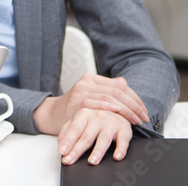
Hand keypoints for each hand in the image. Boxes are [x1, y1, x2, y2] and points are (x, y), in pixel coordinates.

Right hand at [33, 74, 148, 134]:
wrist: (53, 114)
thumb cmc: (75, 108)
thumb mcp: (91, 95)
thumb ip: (106, 90)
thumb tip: (125, 84)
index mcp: (92, 78)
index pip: (120, 85)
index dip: (135, 98)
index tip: (144, 110)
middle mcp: (87, 82)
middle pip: (118, 90)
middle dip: (135, 105)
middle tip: (144, 117)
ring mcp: (82, 91)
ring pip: (111, 97)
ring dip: (127, 110)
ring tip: (136, 120)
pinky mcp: (77, 101)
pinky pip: (97, 102)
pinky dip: (109, 106)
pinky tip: (118, 111)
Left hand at [57, 109, 132, 164]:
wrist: (117, 109)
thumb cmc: (95, 119)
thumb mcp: (79, 121)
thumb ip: (68, 131)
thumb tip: (60, 144)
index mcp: (83, 114)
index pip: (74, 130)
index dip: (67, 141)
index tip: (62, 152)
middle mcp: (97, 117)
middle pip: (86, 137)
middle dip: (77, 150)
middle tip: (70, 161)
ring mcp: (111, 123)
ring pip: (103, 140)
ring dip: (98, 152)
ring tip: (92, 162)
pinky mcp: (124, 130)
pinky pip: (123, 141)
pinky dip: (120, 149)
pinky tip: (116, 157)